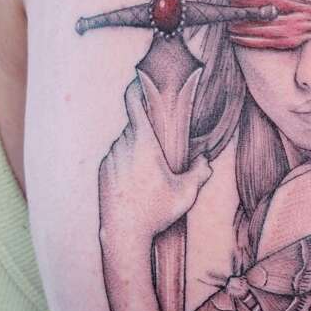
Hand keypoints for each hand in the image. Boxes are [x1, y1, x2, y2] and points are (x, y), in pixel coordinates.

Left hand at [98, 78, 211, 250]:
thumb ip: (200, 173)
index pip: (135, 102)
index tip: (141, 77)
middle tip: (162, 141)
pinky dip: (126, 163)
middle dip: (148, 130)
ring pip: (126, 143)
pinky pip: (117, 158)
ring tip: (150, 170)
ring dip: (137, 148)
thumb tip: (206, 161)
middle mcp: (123, 145)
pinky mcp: (103, 171)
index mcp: (143, 142)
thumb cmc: (155, 212)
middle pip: (135, 125)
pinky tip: (137, 182)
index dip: (138, 87)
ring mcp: (110, 158)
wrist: (123, 233)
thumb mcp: (186, 194)